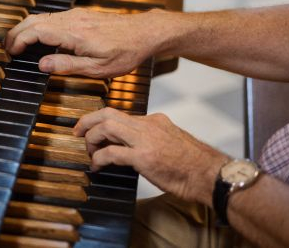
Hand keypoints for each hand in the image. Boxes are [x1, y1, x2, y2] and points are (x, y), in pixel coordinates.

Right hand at [4, 8, 173, 77]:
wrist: (145, 33)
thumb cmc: (126, 52)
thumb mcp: (98, 68)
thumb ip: (67, 65)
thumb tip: (41, 64)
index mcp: (74, 34)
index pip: (35, 31)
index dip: (18, 40)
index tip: (10, 53)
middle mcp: (72, 20)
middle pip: (33, 20)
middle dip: (15, 33)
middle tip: (5, 48)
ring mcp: (76, 15)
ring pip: (41, 17)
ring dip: (25, 28)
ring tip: (16, 44)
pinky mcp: (80, 16)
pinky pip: (51, 18)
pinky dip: (37, 26)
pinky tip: (37, 38)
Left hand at [74, 108, 227, 204]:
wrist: (211, 175)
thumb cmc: (194, 165)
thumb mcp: (171, 142)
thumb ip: (151, 139)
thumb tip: (131, 146)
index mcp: (155, 120)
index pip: (121, 114)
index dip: (102, 121)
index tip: (93, 129)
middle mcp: (148, 125)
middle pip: (108, 113)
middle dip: (87, 121)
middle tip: (77, 132)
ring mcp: (145, 140)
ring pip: (106, 127)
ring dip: (91, 138)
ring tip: (88, 151)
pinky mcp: (143, 157)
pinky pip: (111, 152)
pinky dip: (98, 158)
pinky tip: (96, 166)